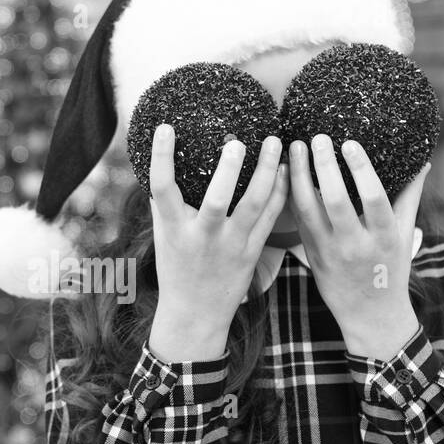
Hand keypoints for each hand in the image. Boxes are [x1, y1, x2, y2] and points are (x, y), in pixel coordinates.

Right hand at [147, 124, 288, 360]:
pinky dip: (279, 192)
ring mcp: (231, 245)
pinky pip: (270, 217)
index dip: (161, 157)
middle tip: (237, 140)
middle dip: (228, 170)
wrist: (196, 315)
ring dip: (267, 172)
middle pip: (216, 199)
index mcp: (175, 229)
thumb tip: (158, 160)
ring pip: (253, 205)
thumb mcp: (164, 236)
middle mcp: (203, 237)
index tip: (165, 127)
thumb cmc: (176, 269)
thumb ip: (164, 203)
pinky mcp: (253, 252)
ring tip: (274, 142)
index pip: (162, 188)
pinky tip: (285, 170)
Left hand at [289, 134, 430, 359]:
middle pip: (335, 201)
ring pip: (308, 210)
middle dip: (323, 167)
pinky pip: (297, 221)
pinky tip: (285, 172)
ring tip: (294, 147)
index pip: (373, 198)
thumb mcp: (404, 235)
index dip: (361, 169)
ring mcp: (330, 252)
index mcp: (384, 237)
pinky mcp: (311, 255)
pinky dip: (290, 195)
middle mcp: (355, 245)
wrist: (370, 316)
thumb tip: (424, 161)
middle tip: (316, 137)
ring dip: (298, 177)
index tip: (349, 142)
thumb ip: (410, 197)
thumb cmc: (392, 270)